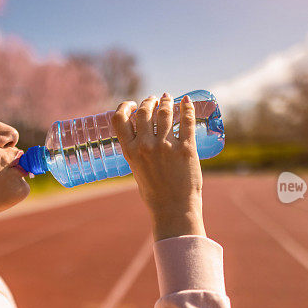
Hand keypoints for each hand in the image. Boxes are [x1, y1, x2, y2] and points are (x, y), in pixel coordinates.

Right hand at [111, 93, 204, 239]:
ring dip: (166, 102)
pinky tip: (187, 101)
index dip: (125, 106)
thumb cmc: (155, 194)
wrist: (173, 209)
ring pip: (164, 112)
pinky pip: (186, 121)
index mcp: (130, 152)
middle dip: (148, 102)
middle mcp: (145, 146)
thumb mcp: (137, 171)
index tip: (132, 104)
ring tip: (168, 99)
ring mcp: (166, 146)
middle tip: (154, 100)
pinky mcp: (186, 148)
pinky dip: (187, 108)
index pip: (119, 119)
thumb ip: (137, 153)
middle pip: (143, 112)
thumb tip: (142, 137)